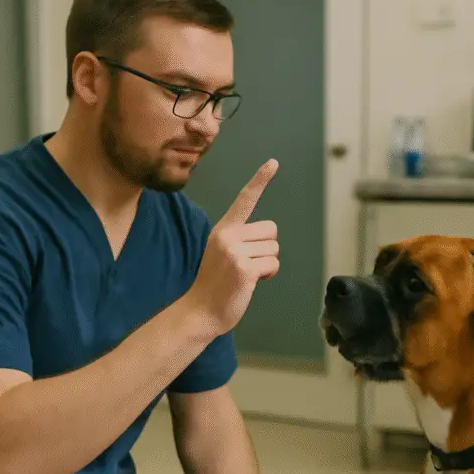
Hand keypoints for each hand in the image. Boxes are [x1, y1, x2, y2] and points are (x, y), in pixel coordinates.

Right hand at [189, 160, 279, 335]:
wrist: (200, 311)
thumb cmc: (215, 285)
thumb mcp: (222, 253)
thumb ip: (240, 241)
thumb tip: (267, 240)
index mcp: (222, 229)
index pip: (244, 199)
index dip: (260, 181)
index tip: (273, 163)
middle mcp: (228, 236)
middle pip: (271, 230)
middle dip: (267, 248)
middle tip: (248, 264)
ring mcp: (235, 252)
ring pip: (274, 249)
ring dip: (267, 264)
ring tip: (246, 275)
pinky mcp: (245, 268)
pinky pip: (272, 264)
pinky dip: (268, 275)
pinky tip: (251, 282)